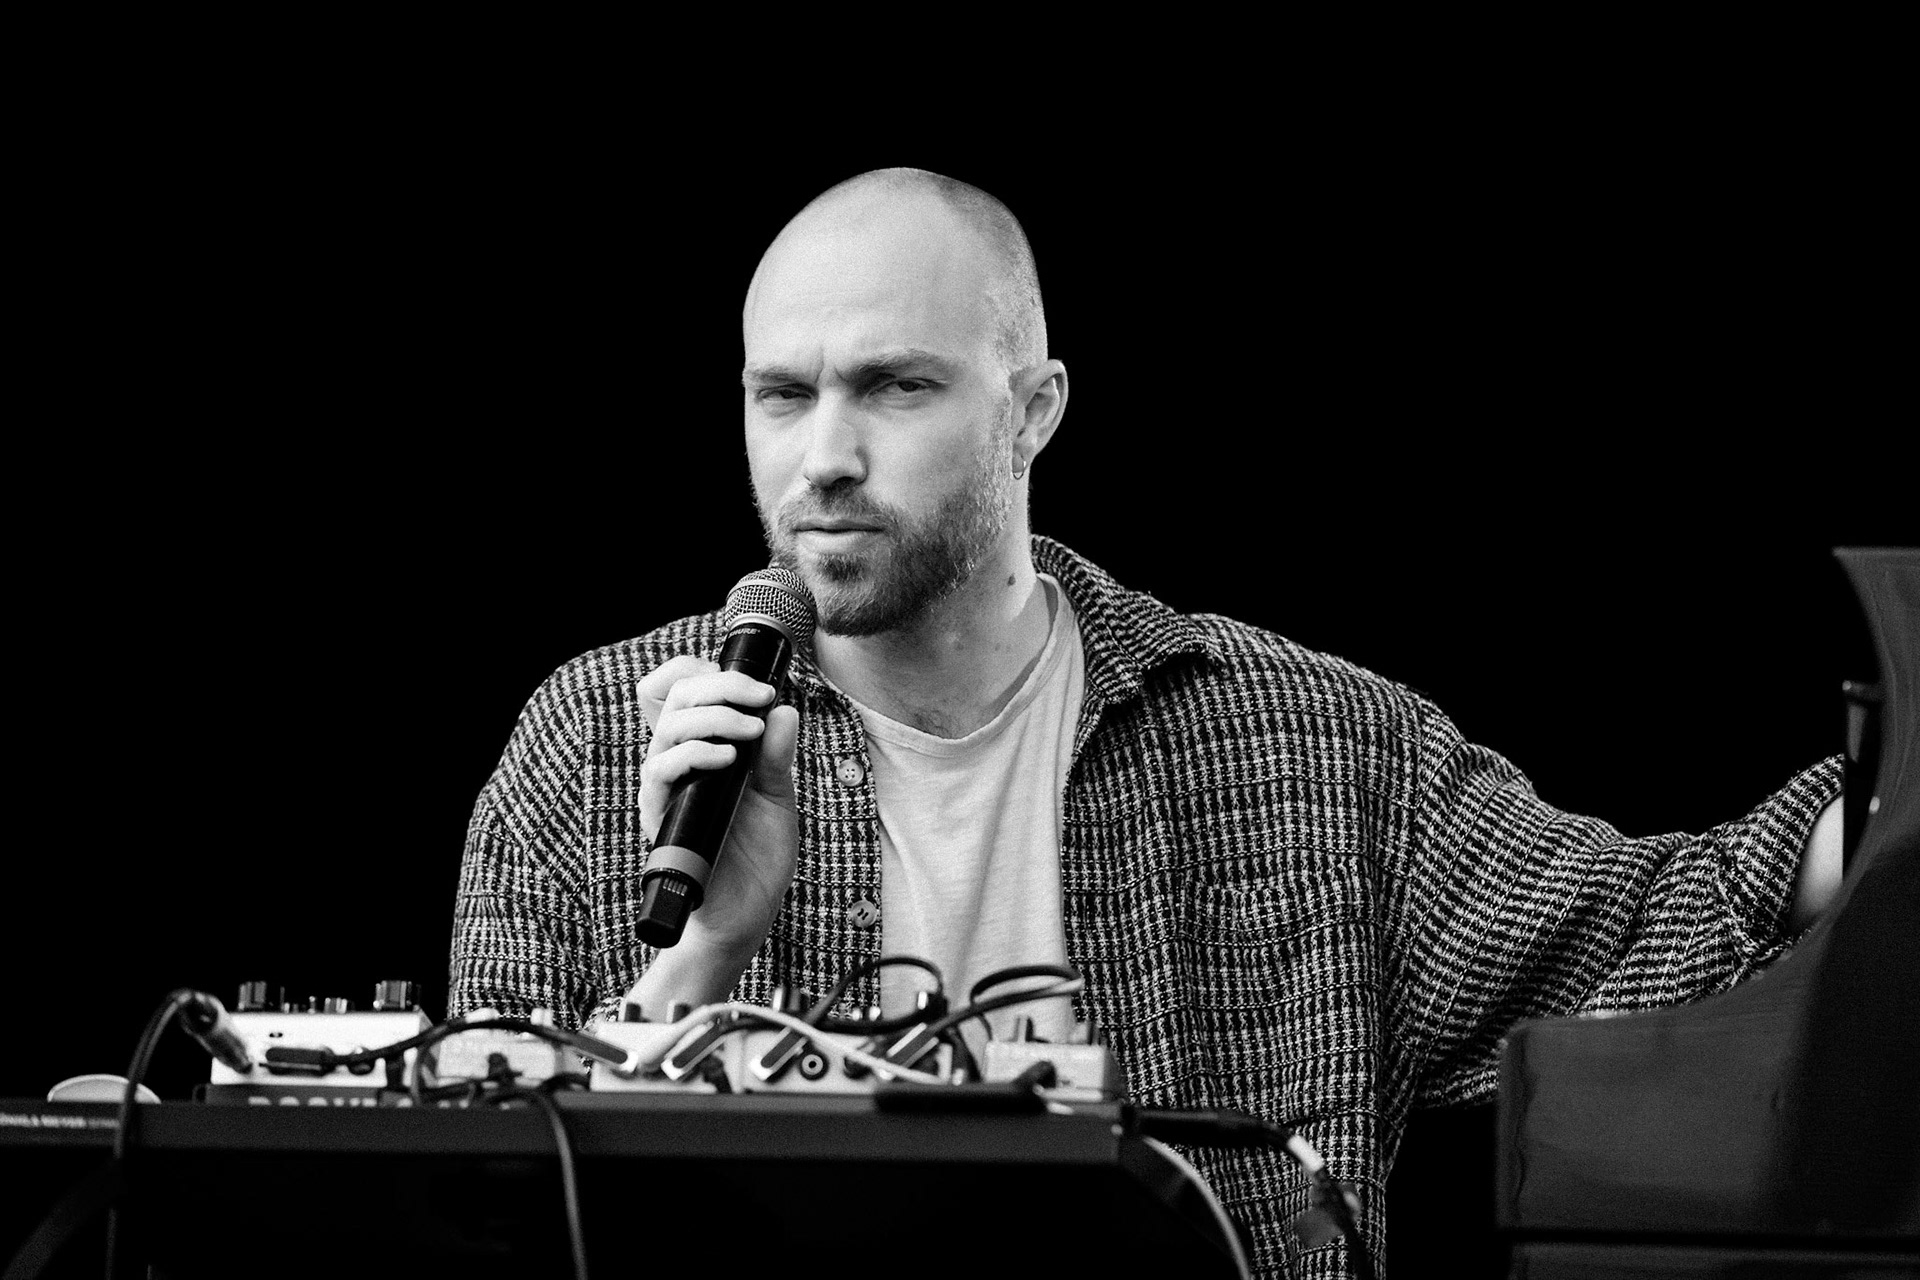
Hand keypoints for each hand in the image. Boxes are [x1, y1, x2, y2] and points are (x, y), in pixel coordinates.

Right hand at [635, 655, 800, 980]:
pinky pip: (660, 771)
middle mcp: (680, 761)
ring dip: (713, 717)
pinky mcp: (661, 815)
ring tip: (749, 729)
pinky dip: (692, 754)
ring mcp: (668, 787)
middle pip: (676, 696)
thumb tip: (783, 711)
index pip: (685, 690)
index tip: (755, 684)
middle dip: (720, 685)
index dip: (706, 672)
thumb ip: (776, 756)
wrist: (746, 913)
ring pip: (668, 726)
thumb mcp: (778, 797)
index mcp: (706, 748)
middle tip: (761, 698)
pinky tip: (726, 759)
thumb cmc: (756, 856)